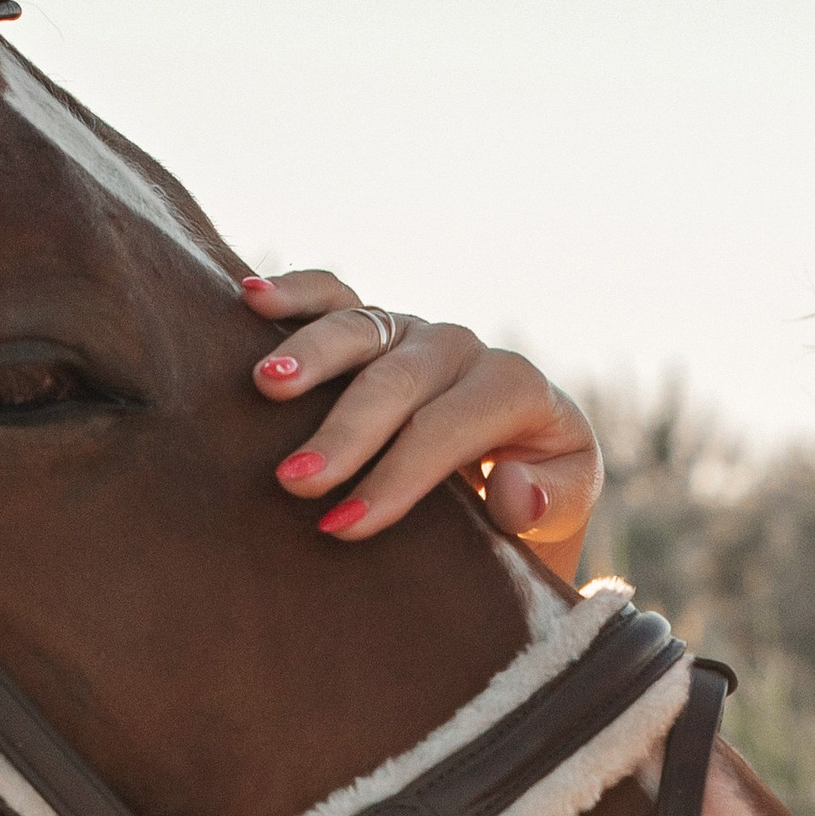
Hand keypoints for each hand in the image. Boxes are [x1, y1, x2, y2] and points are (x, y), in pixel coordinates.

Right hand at [241, 272, 601, 583]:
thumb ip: (550, 506)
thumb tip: (513, 487)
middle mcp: (462, 349)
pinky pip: (337, 296)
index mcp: (514, 389)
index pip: (449, 428)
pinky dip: (296, 291)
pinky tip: (250, 296)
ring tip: (265, 384)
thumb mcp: (563, 515)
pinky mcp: (378, 328)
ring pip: (362, 329)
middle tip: (295, 479)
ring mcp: (415, 331)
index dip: (398, 475)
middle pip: (398, 381)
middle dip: (346, 431)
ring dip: (311, 355)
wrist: (523, 466)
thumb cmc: (535, 499)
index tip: (345, 524)